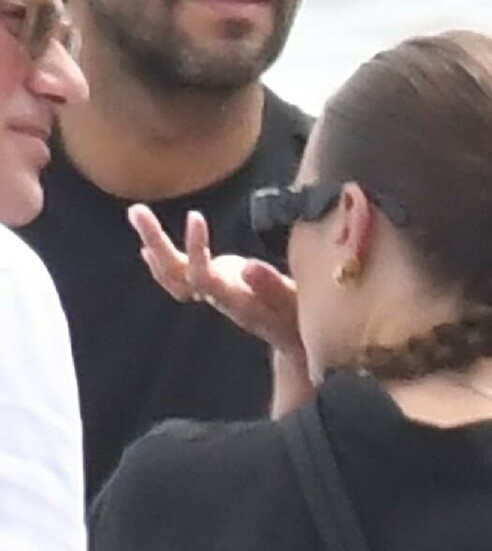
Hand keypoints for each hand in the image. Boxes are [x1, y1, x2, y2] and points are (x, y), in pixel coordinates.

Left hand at [128, 205, 303, 360]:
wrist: (291, 339)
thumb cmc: (296, 320)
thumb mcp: (293, 303)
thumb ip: (273, 287)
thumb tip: (248, 266)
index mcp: (234, 300)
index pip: (204, 277)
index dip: (196, 249)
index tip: (196, 217)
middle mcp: (216, 297)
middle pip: (175, 274)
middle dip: (157, 242)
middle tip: (137, 211)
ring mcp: (212, 293)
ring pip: (172, 273)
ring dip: (153, 243)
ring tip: (137, 212)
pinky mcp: (215, 287)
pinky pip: (180, 276)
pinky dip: (162, 259)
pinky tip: (147, 247)